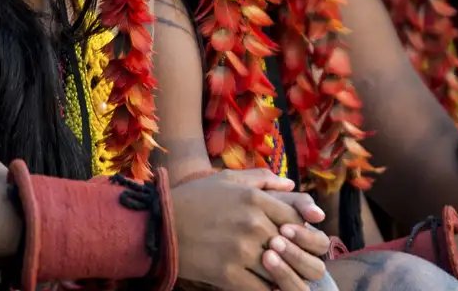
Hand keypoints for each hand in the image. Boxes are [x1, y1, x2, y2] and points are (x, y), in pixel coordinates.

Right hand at [172, 169, 327, 290]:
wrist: (158, 226)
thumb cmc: (193, 200)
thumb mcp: (226, 179)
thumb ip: (262, 178)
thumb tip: (291, 186)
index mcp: (255, 198)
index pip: (296, 218)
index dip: (299, 231)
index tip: (291, 238)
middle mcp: (252, 223)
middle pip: (291, 246)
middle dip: (293, 254)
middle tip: (291, 261)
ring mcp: (241, 250)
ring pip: (279, 269)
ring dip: (280, 274)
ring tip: (277, 275)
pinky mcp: (228, 274)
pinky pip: (260, 288)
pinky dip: (265, 289)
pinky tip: (260, 286)